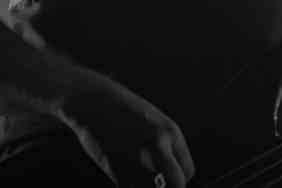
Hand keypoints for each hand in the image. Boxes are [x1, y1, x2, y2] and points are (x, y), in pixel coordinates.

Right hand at [57, 79, 194, 187]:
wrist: (93, 102)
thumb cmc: (123, 112)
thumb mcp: (154, 122)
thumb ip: (166, 147)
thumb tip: (169, 173)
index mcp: (171, 132)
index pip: (188, 171)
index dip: (177, 179)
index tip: (166, 178)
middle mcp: (160, 146)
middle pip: (177, 184)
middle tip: (156, 184)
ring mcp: (139, 158)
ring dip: (145, 187)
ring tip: (134, 174)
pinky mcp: (117, 168)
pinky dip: (127, 185)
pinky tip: (120, 173)